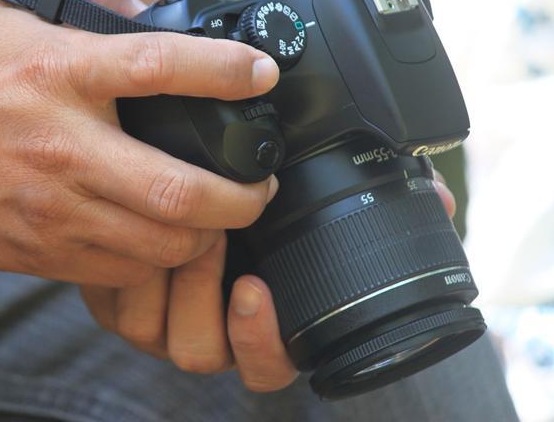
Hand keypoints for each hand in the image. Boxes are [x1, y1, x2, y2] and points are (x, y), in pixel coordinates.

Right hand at [0, 0, 279, 286]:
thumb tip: (144, 0)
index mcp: (58, 72)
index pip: (160, 66)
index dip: (226, 70)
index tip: (262, 74)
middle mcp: (61, 144)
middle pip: (178, 188)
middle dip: (243, 196)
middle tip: (261, 184)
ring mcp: (50, 207)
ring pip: (160, 243)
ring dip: (208, 234)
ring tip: (221, 215)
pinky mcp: (40, 250)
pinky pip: (123, 272)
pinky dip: (160, 260)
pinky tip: (165, 239)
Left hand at [81, 171, 457, 391]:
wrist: (168, 187)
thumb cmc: (255, 205)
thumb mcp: (307, 199)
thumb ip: (372, 201)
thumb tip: (438, 199)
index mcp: (258, 324)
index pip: (269, 366)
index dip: (265, 343)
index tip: (257, 290)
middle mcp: (210, 331)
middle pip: (203, 353)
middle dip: (209, 292)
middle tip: (218, 234)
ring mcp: (160, 318)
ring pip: (155, 333)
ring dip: (171, 276)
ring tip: (183, 222)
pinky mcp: (117, 296)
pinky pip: (116, 303)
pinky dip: (126, 268)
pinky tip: (139, 220)